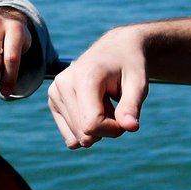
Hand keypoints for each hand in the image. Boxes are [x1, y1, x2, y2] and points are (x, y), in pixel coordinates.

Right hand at [47, 25, 147, 148]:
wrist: (115, 51)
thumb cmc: (129, 67)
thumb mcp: (138, 84)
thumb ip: (132, 106)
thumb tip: (130, 127)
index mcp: (83, 77)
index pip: (91, 124)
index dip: (113, 130)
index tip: (126, 117)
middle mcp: (63, 84)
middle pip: (84, 134)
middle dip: (106, 130)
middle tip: (116, 108)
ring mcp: (55, 93)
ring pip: (77, 138)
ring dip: (97, 130)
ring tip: (104, 104)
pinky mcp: (53, 101)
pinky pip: (70, 137)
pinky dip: (85, 130)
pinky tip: (93, 109)